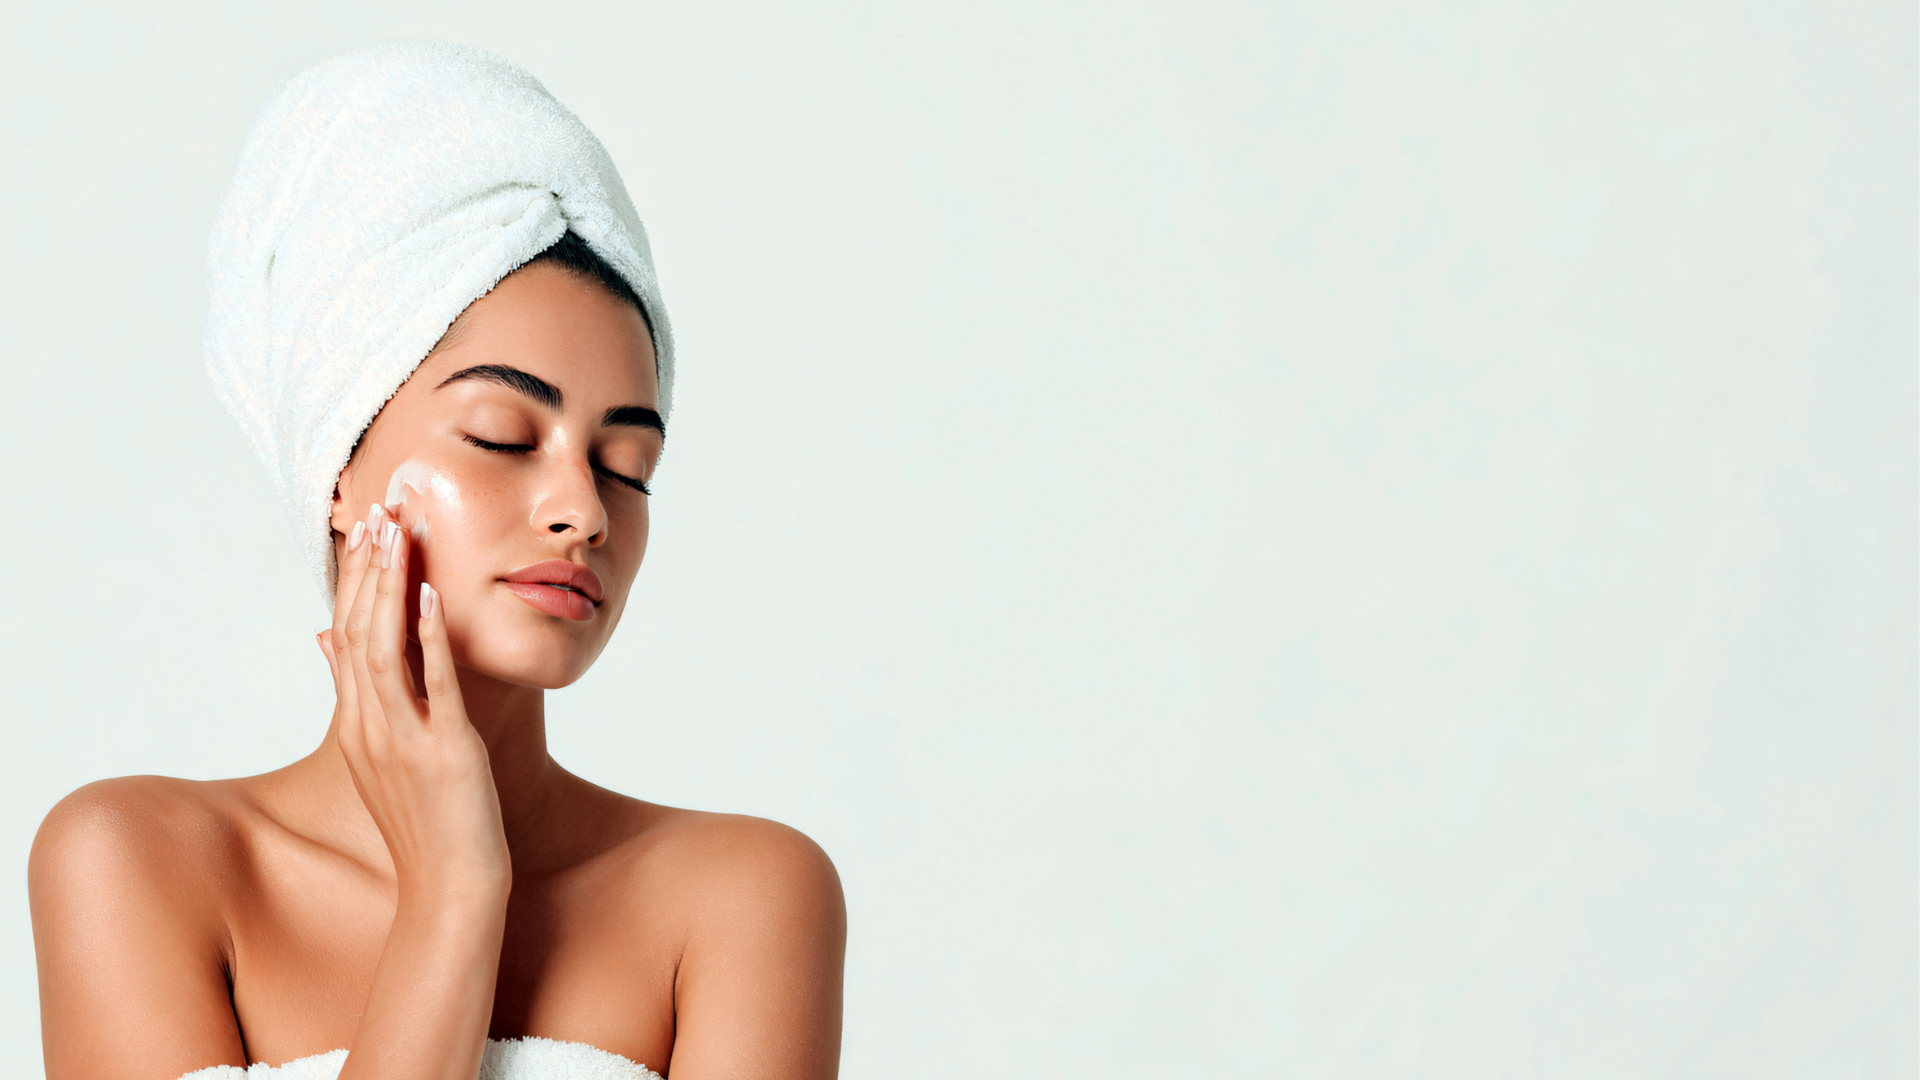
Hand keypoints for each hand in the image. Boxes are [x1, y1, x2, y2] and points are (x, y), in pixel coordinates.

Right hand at [321, 504, 510, 902]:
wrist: (449, 889)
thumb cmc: (425, 823)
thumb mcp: (382, 754)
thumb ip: (357, 696)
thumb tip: (324, 640)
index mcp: (357, 724)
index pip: (348, 636)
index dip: (356, 581)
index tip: (366, 530)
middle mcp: (370, 726)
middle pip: (359, 631)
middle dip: (370, 569)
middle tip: (381, 511)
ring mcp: (402, 738)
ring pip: (385, 648)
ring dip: (391, 587)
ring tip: (400, 533)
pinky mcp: (443, 751)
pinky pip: (433, 685)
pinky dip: (430, 637)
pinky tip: (432, 595)